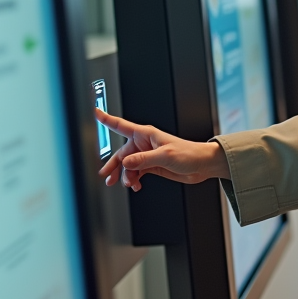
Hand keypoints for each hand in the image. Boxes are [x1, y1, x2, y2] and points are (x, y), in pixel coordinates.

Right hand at [96, 108, 231, 191]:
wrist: (202, 165)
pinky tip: (136, 185)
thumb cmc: (189, 153)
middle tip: (106, 176)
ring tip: (128, 184)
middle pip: (121, 153)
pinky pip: (136, 173)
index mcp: (146, 134)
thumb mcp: (164, 156)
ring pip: (128, 166)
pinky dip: (134, 180)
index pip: (121, 125)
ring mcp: (147, 155)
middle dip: (113, 165)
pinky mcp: (152, 166)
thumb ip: (143, 160)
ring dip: (125, 176)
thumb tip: (126, 163)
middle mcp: (144, 144)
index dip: (107, 119)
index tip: (95, 113)